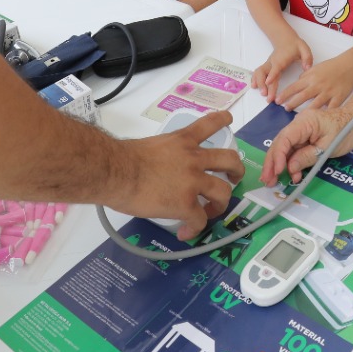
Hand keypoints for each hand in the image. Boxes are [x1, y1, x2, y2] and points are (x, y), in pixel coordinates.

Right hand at [105, 111, 246, 239]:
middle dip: (236, 171)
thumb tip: (158, 170)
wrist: (116, 171)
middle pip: (229, 160)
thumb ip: (165, 154)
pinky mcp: (186, 204)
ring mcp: (193, 181)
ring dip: (222, 203)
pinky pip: (200, 220)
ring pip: (223, 192)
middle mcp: (193, 158)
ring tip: (213, 210)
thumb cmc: (123, 159)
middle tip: (233, 178)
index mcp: (183, 141)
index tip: (229, 120)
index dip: (223, 120)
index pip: (210, 124)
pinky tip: (185, 231)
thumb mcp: (151, 146)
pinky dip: (195, 228)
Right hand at [254, 33, 312, 101]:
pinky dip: (255, 79)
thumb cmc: (295, 45)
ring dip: (259, 83)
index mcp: (281, 59)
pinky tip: (255, 87)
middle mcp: (272, 62)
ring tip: (262, 94)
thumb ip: (307, 58)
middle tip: (267, 96)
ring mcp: (268, 64)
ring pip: (259, 73)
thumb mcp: (304, 48)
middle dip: (263, 84)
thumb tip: (306, 68)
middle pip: (264, 72)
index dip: (272, 75)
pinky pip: (258, 73)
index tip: (268, 82)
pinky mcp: (267, 66)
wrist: (286, 39)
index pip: (275, 67)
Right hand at [260, 106, 352, 185]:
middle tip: (267, 180)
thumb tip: (290, 168)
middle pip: (279, 143)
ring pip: (283, 147)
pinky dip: (288, 162)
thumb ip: (307, 157)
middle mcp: (297, 124)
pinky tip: (288, 174)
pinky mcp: (302, 136)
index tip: (277, 172)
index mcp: (304, 122)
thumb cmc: (345, 131)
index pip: (284, 139)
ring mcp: (299, 130)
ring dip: (277, 164)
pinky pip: (292, 149)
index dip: (278, 156)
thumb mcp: (328, 147)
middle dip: (272, 163)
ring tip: (272, 180)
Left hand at [278, 49, 352, 111]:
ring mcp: (328, 92)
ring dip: (305, 112)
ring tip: (298, 118)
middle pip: (302, 97)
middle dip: (291, 104)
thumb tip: (296, 84)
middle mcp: (318, 85)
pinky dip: (325, 116)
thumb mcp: (315, 68)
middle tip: (284, 109)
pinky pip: (330, 109)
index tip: (277, 100)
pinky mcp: (338, 98)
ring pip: (315, 105)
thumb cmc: (331, 67)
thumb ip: (305, 77)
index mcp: (311, 77)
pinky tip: (318, 121)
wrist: (348, 66)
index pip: (294, 87)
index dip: (284, 94)